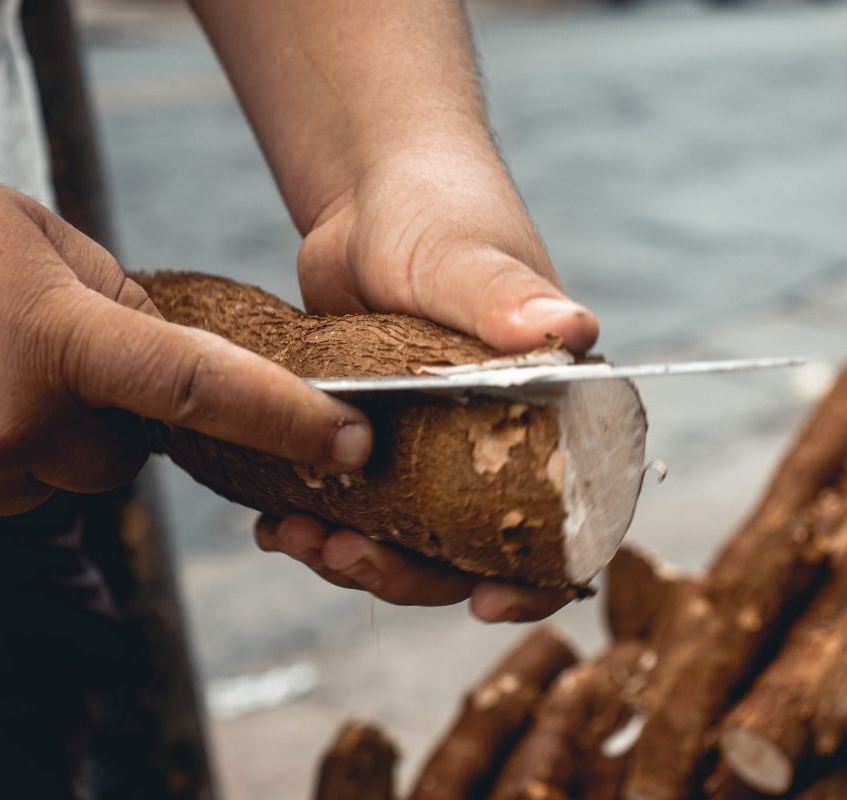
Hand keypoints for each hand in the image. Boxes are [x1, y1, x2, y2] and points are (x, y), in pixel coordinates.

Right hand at [0, 145, 370, 531]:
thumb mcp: (28, 232)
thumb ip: (115, 296)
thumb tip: (172, 356)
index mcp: (52, 332)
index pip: (197, 387)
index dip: (285, 419)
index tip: (350, 443)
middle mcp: (12, 418)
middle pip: (122, 455)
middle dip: (112, 419)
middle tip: (56, 361)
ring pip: (56, 479)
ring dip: (41, 437)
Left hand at [258, 145, 594, 621]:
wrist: (369, 191)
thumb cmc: (438, 211)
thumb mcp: (466, 257)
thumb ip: (507, 296)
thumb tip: (572, 329)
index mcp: (553, 412)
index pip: (567, 520)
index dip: (536, 577)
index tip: (482, 604)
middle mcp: (501, 441)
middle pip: (470, 548)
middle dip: (406, 571)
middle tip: (342, 556)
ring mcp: (435, 447)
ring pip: (406, 537)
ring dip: (351, 553)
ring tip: (291, 537)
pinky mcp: (377, 439)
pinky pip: (356, 504)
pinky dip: (320, 520)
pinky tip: (275, 518)